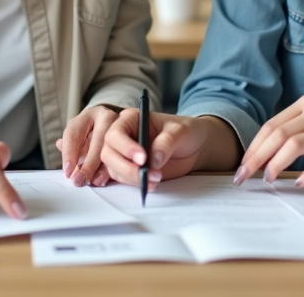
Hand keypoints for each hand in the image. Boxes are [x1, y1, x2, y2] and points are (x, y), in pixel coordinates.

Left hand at [55, 104, 119, 187]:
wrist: (116, 124)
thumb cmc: (94, 132)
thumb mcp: (80, 135)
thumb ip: (71, 146)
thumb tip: (64, 157)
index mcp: (88, 115)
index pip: (74, 133)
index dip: (69, 154)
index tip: (68, 171)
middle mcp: (105, 116)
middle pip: (95, 141)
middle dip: (87, 164)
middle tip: (80, 179)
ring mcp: (121, 125)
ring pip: (109, 147)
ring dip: (99, 168)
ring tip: (91, 181)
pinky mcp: (131, 135)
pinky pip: (121, 154)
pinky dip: (110, 169)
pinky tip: (102, 179)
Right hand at [101, 110, 237, 188]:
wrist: (194, 146)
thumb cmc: (186, 131)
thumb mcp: (180, 131)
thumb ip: (166, 142)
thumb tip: (153, 160)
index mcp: (131, 119)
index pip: (116, 133)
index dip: (125, 147)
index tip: (142, 159)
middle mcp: (124, 136)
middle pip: (109, 153)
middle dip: (126, 167)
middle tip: (146, 174)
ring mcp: (125, 154)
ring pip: (114, 168)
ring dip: (132, 177)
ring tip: (156, 178)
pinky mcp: (130, 169)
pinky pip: (123, 179)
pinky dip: (135, 183)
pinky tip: (152, 183)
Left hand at [237, 94, 303, 187]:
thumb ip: (297, 131)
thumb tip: (263, 157)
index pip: (271, 125)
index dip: (253, 147)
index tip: (242, 166)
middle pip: (277, 134)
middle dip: (257, 157)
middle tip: (244, 177)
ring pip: (294, 144)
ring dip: (276, 164)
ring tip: (268, 180)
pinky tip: (299, 184)